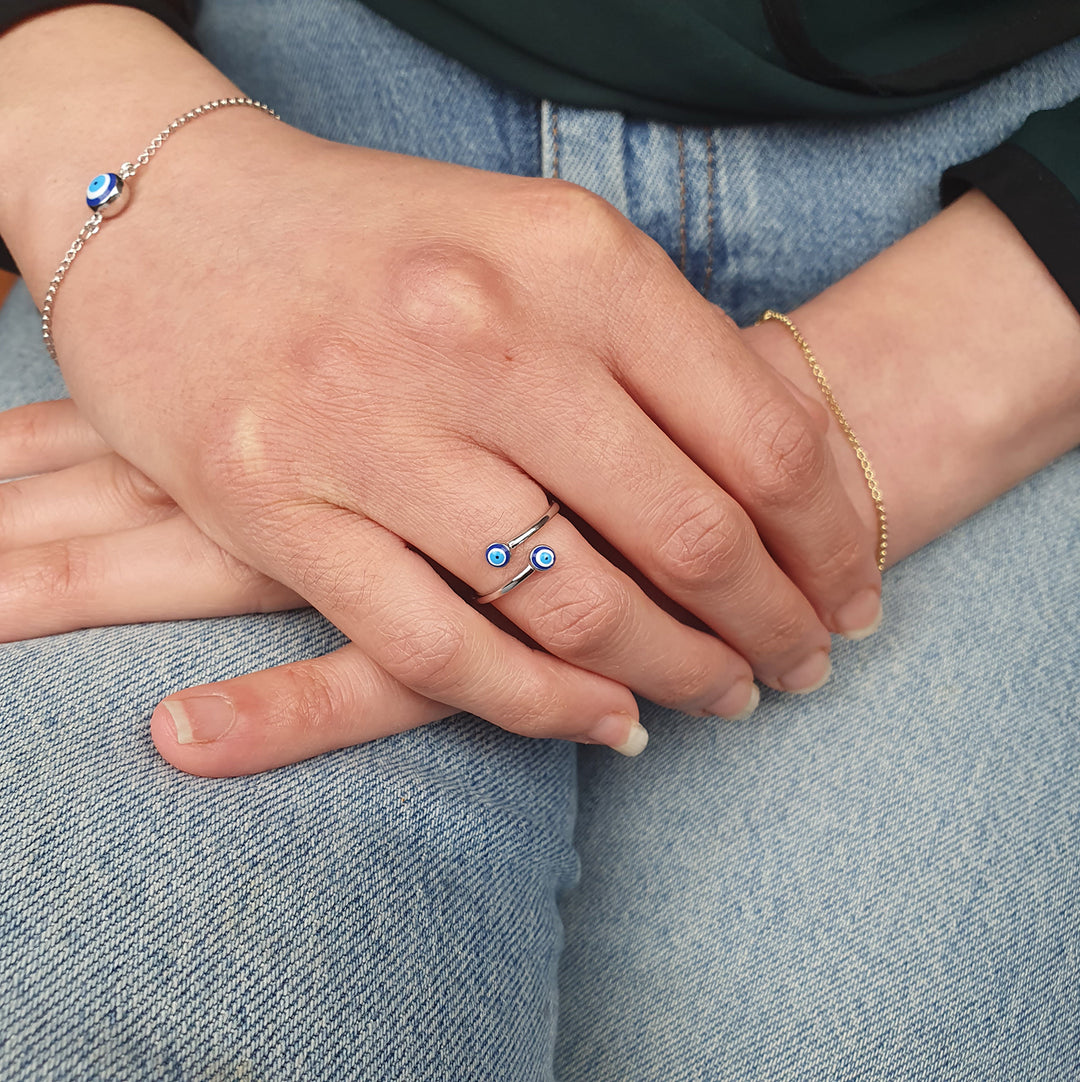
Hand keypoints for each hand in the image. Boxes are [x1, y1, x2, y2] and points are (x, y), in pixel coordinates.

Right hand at [2, 11, 879, 755]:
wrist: (172, 218)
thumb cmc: (377, 236)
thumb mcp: (536, 240)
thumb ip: (649, 339)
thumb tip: (767, 472)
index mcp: (572, 259)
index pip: (761, 431)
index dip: (829, 536)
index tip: (852, 592)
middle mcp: (482, 339)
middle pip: (688, 532)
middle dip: (774, 623)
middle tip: (803, 665)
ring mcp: (375, 430)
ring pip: (576, 606)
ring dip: (676, 674)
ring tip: (723, 697)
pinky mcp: (281, 510)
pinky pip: (443, 651)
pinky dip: (544, 708)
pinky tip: (605, 722)